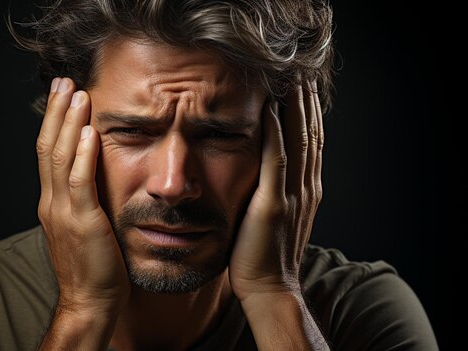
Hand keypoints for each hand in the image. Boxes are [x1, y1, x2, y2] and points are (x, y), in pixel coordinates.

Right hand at [37, 77, 129, 316]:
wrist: (89, 300)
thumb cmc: (91, 265)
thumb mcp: (80, 225)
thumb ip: (81, 199)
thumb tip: (92, 172)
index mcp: (50, 202)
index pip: (47, 153)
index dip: (53, 122)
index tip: (61, 96)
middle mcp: (51, 202)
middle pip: (48, 148)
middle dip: (56, 112)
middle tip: (64, 81)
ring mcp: (63, 212)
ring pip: (60, 158)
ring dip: (69, 124)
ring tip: (77, 94)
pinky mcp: (82, 222)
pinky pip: (80, 183)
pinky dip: (83, 155)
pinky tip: (88, 132)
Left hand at [229, 80, 322, 301]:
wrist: (269, 288)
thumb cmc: (264, 254)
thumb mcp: (276, 216)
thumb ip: (277, 190)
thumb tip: (267, 169)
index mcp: (306, 188)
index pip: (310, 140)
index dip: (308, 111)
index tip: (301, 84)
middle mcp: (305, 186)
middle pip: (309, 133)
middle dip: (306, 100)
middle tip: (300, 69)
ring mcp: (291, 195)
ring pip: (298, 140)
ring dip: (295, 106)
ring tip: (291, 77)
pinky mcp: (273, 204)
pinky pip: (276, 160)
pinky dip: (275, 131)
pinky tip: (270, 108)